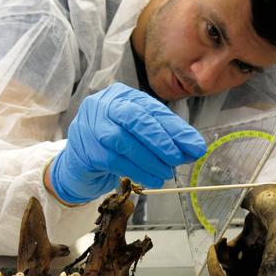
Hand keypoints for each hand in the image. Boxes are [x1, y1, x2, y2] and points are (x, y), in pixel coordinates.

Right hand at [50, 83, 205, 203]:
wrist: (80, 162)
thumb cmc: (115, 144)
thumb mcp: (140, 133)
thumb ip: (165, 136)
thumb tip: (193, 148)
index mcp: (122, 95)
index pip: (153, 109)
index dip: (177, 129)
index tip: (196, 146)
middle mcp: (104, 105)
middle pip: (137, 119)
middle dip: (163, 140)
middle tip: (180, 158)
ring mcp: (91, 126)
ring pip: (125, 141)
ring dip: (151, 160)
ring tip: (167, 173)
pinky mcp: (85, 149)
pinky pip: (115, 161)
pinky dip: (138, 171)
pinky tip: (152, 179)